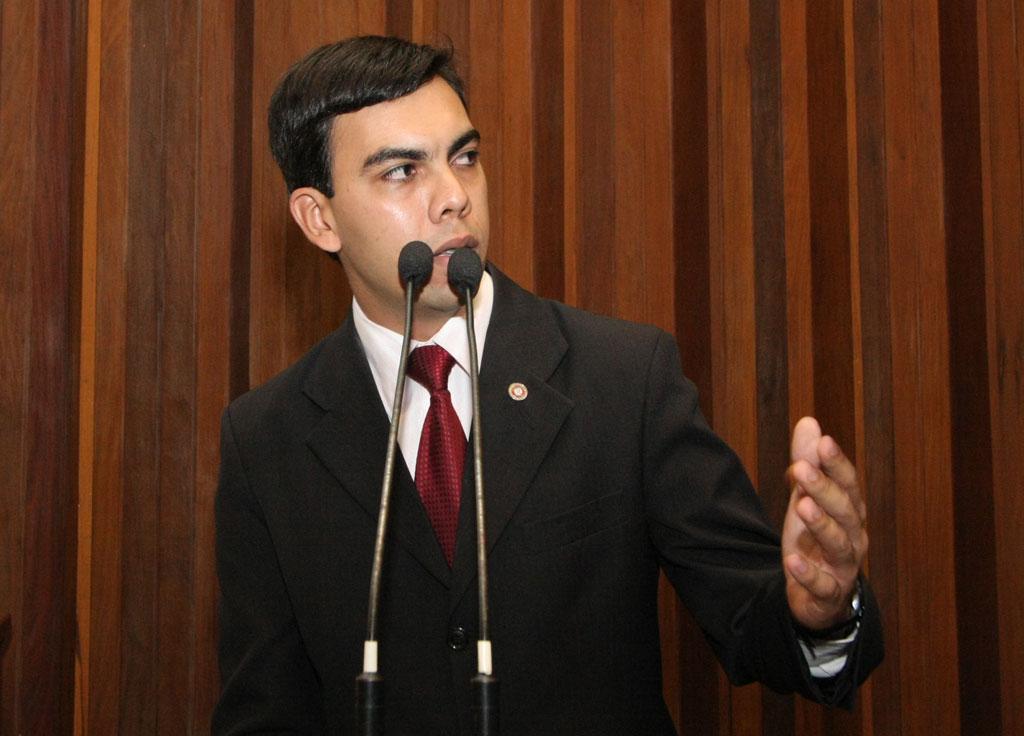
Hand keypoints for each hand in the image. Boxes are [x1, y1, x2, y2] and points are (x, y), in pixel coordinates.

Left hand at [782, 417, 867, 629]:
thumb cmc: (815, 540)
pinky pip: (822, 585)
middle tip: (802, 468)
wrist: (818, 595)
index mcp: (849, 511)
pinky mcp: (828, 594)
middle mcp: (853, 536)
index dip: (837, 463)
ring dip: (821, 524)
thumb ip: (807, 462)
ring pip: (839, 545)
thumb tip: (809, 421)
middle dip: (825, 488)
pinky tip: (792, 560)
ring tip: (801, 505)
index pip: (848, 483)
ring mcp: (843, 567)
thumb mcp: (806, 498)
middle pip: (844, 510)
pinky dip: (809, 574)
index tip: (823, 442)